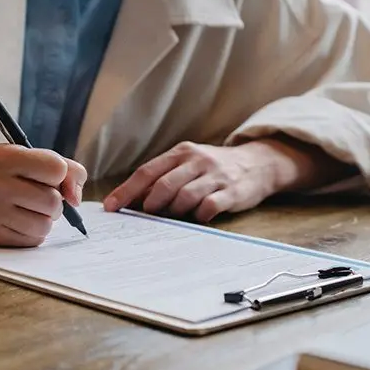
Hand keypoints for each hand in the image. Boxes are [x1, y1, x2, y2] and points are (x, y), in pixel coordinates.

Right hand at [0, 145, 86, 246]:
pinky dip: (34, 232)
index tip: (49, 175)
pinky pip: (33, 240)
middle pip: (52, 201)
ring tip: (32, 209)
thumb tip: (75, 199)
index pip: (56, 169)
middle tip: (42, 196)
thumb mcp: (30, 156)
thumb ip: (66, 169)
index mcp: (4, 157)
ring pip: (44, 225)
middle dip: (55, 200)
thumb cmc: (6, 171)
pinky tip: (21, 220)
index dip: (60, 174)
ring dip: (46, 218)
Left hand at [103, 141, 287, 222]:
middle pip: (164, 185)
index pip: (147, 172)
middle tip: (148, 215)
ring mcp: (215, 175)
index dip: (126, 191)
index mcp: (181, 153)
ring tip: (176, 215)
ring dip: (174, 211)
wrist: (259, 162)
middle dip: (151, 204)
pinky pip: (208, 207)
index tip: (110, 207)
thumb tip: (132, 200)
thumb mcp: (188, 163)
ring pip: (184, 197)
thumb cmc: (213, 168)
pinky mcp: (232, 191)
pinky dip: (199, 216)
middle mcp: (197, 161)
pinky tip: (199, 216)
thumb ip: (163, 177)